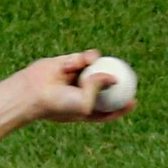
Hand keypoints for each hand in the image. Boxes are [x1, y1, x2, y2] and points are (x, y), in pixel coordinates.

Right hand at [13, 51, 131, 124]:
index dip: (121, 107)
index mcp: (85, 109)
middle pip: (104, 87)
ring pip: (96, 68)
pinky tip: (77, 62)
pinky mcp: (68, 63)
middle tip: (129, 75)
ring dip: (97, 65)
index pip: (107, 110)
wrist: (33, 91)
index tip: (134, 101)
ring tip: (92, 65)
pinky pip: (83, 57)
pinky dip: (82, 59)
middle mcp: (81, 93)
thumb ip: (100, 89)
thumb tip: (114, 76)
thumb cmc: (58, 103)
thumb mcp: (85, 103)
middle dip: (116, 82)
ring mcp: (75, 78)